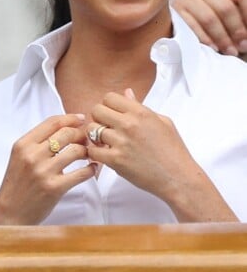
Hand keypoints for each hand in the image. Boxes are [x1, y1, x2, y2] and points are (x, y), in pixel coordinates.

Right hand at [0, 113, 93, 224]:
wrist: (10, 212)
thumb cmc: (17, 183)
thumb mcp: (20, 156)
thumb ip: (37, 142)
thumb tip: (65, 128)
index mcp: (23, 144)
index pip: (52, 122)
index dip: (70, 118)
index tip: (81, 119)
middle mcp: (33, 155)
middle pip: (66, 133)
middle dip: (81, 134)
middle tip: (86, 139)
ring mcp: (44, 171)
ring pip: (76, 151)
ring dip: (87, 151)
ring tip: (88, 154)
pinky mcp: (55, 188)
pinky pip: (81, 173)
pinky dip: (91, 169)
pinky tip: (92, 169)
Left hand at [87, 89, 236, 221]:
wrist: (179, 178)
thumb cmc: (173, 151)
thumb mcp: (163, 122)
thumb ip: (140, 106)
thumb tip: (127, 92)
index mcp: (140, 113)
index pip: (109, 97)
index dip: (108, 105)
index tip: (112, 114)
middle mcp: (129, 124)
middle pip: (97, 110)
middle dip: (99, 118)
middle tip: (106, 127)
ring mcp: (121, 142)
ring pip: (92, 129)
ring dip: (95, 135)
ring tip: (105, 142)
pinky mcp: (116, 160)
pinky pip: (92, 150)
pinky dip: (95, 152)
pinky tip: (104, 153)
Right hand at [171, 0, 246, 56]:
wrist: (176, 11)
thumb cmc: (208, 11)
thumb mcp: (226, 8)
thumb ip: (239, 16)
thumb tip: (246, 37)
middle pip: (226, 8)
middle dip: (236, 31)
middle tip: (241, 46)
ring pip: (209, 19)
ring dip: (222, 38)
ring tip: (229, 50)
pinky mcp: (175, 9)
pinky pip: (192, 26)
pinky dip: (204, 39)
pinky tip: (213, 47)